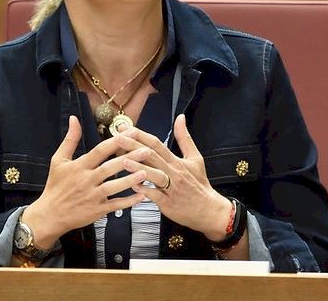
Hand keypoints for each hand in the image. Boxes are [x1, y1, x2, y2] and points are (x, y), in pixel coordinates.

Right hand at [22, 116, 148, 248]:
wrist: (49, 215)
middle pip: (110, 168)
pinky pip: (115, 205)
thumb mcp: (58, 160)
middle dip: (129, 159)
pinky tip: (142, 195)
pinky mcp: (97, 211)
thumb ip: (70, 139)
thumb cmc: (55, 186)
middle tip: (146, 151)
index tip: (130, 133)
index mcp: (79, 166)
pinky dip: (129, 202)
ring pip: (114, 187)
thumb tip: (74, 118)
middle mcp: (86, 180)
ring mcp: (92, 197)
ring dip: (130, 180)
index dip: (115, 142)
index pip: (99, 151)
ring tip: (146, 172)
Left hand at [117, 114, 232, 241]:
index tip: (126, 128)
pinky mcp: (169, 203)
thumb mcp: (195, 158)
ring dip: (139, 168)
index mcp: (177, 161)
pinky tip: (133, 185)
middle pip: (152, 156)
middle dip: (134, 146)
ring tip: (123, 161)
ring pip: (155, 175)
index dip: (141, 135)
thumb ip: (185, 138)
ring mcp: (171, 188)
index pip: (157, 143)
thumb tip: (180, 118)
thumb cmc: (198, 184)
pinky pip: (156, 196)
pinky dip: (145, 190)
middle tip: (118, 138)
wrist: (209, 210)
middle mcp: (173, 172)